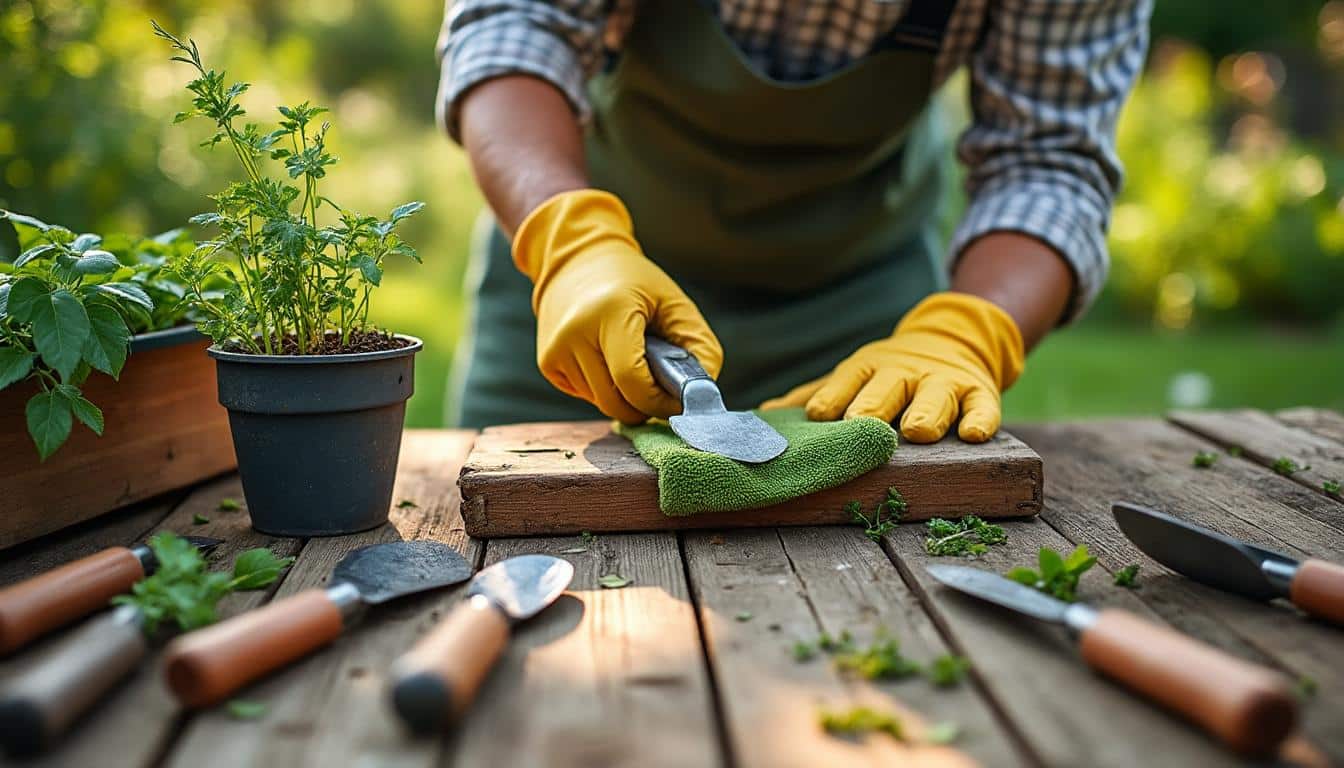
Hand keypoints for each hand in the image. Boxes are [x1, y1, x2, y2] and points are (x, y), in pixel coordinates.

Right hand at [513, 189, 722, 423]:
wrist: (577, 260)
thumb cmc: (633, 282)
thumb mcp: (675, 302)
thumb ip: (698, 347)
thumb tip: (700, 395)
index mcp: (610, 312)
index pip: (632, 381)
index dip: (660, 401)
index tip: (678, 401)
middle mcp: (574, 333)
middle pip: (616, 402)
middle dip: (646, 405)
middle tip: (663, 388)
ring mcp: (555, 351)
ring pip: (602, 403)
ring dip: (626, 396)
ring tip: (635, 361)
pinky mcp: (547, 363)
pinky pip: (586, 396)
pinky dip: (606, 389)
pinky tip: (609, 359)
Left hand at [761, 292, 1023, 442]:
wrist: (950, 339)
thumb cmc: (888, 373)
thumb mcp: (852, 376)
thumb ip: (814, 395)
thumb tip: (760, 417)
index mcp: (868, 368)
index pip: (848, 379)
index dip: (834, 396)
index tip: (819, 414)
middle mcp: (903, 372)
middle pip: (888, 387)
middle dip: (874, 404)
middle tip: (862, 423)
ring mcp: (942, 381)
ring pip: (935, 396)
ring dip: (926, 411)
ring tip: (918, 431)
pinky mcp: (978, 391)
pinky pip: (983, 405)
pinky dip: (980, 418)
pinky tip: (975, 434)